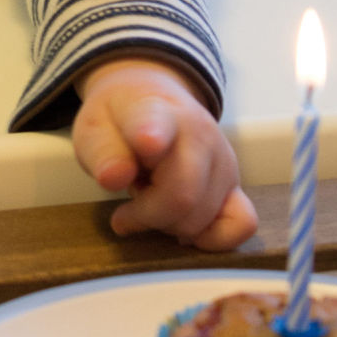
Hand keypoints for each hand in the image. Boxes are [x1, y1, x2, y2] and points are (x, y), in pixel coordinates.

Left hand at [72, 58, 257, 248]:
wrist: (152, 98)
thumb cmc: (120, 121)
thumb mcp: (94, 128)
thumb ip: (102, 152)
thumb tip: (115, 178)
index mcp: (156, 112)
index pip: (157, 124)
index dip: (151, 137)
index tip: (147, 144)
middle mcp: (199, 133)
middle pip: (182, 196)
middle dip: (146, 216)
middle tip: (127, 210)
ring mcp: (224, 159)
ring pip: (201, 217)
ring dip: (168, 224)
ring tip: (154, 199)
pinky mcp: (236, 184)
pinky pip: (242, 224)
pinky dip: (211, 238)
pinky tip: (183, 227)